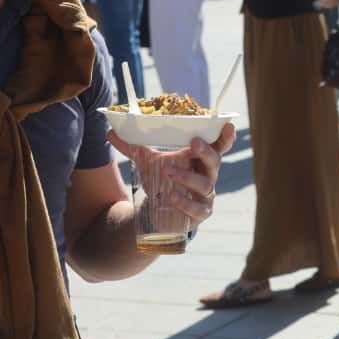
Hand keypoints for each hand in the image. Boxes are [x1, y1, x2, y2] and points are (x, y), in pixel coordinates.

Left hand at [109, 123, 236, 227]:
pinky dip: (184, 202)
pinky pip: (197, 208)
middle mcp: (207, 175)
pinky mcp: (200, 213)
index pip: (217, 146)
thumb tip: (110, 132)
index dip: (225, 137)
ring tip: (167, 171)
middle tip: (194, 144)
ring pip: (205, 185)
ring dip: (187, 177)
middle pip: (215, 162)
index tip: (227, 125)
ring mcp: (205, 195)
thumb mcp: (146, 160)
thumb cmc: (160, 179)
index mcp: (199, 158)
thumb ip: (131, 147)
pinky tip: (170, 197)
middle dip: (207, 152)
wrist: (156, 209)